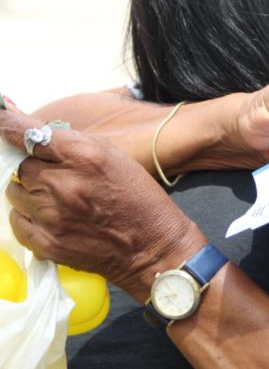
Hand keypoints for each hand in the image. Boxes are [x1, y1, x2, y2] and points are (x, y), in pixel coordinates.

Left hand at [1, 110, 205, 299]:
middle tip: (55, 175)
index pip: (29, 134)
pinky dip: (27, 215)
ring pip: (14, 192)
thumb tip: (34, 133)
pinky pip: (16, 220)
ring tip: (56, 197)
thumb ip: (74, 143)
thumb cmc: (138, 197)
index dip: (12, 127)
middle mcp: (63, 184)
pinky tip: (52, 216)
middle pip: (20, 164)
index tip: (5, 124)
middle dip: (34, 166)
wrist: (152, 246)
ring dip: (29, 190)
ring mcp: (51, 216)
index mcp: (84, 156)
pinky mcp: (45, 242)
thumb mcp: (114, 156)